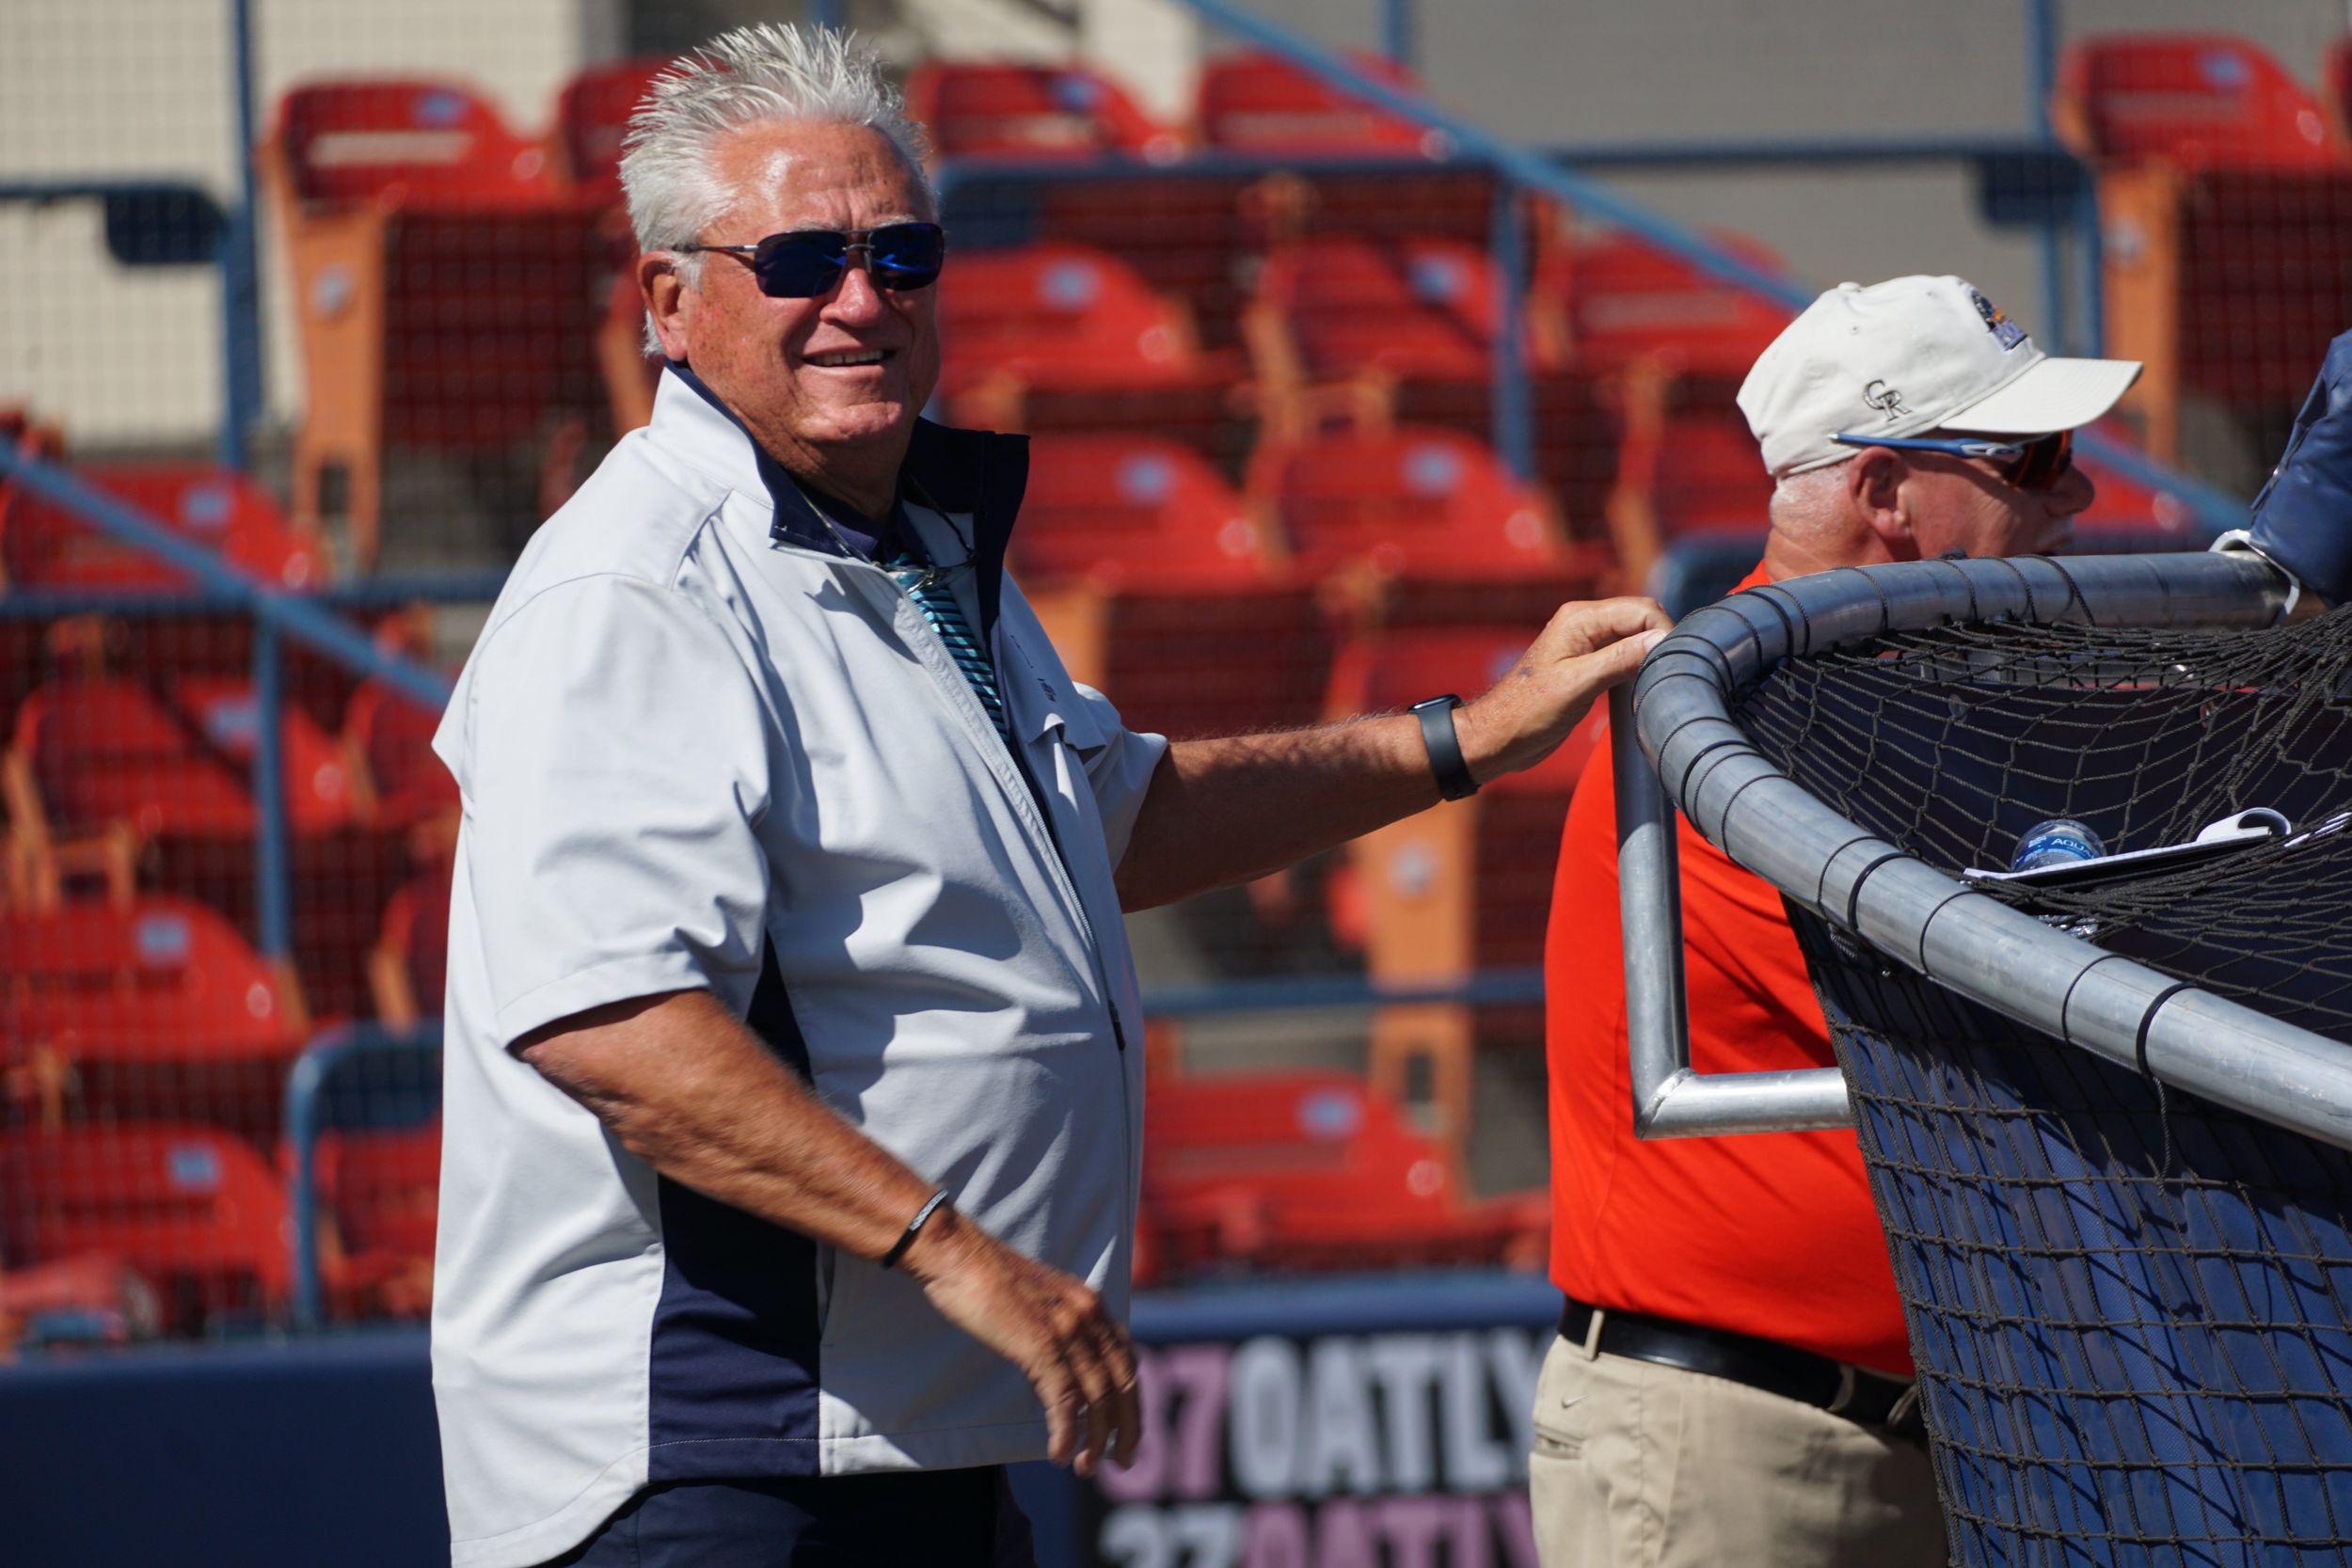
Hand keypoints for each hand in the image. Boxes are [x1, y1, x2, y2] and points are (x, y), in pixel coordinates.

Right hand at [901, 1207, 1140, 1477]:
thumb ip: (1057, 1336)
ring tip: (1086, 1468)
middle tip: (1122, 1463)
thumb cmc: (986, 1280)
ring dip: (1096, 1441)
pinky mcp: (1041, 1344)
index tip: (1127, 1432)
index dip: (1133, 1401)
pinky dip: (1066, 1434)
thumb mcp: (1037, 1305)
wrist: (957, 1253)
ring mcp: (1067, 1329)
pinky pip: (1065, 1400)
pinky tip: (1059, 1454)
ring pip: (1098, 1398)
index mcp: (1090, 1303)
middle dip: (1128, 1429)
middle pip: (1124, 1383)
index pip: (1128, 1361)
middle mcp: (1088, 1314)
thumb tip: (1059, 1384)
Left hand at [1453, 596, 1671, 782]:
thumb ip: (1618, 660)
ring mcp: (1587, 644)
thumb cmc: (1528, 712)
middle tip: (1672, 675)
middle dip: (1661, 641)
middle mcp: (1585, 624)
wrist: (1499, 737)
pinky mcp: (1589, 665)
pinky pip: (1625, 656)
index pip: (1641, 610)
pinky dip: (1639, 667)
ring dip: (1651, 655)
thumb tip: (1660, 641)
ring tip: (1661, 682)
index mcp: (1580, 618)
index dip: (1663, 633)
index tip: (1675, 664)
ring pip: (1636, 638)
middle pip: (1642, 619)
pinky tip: (1644, 687)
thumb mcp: (1577, 686)